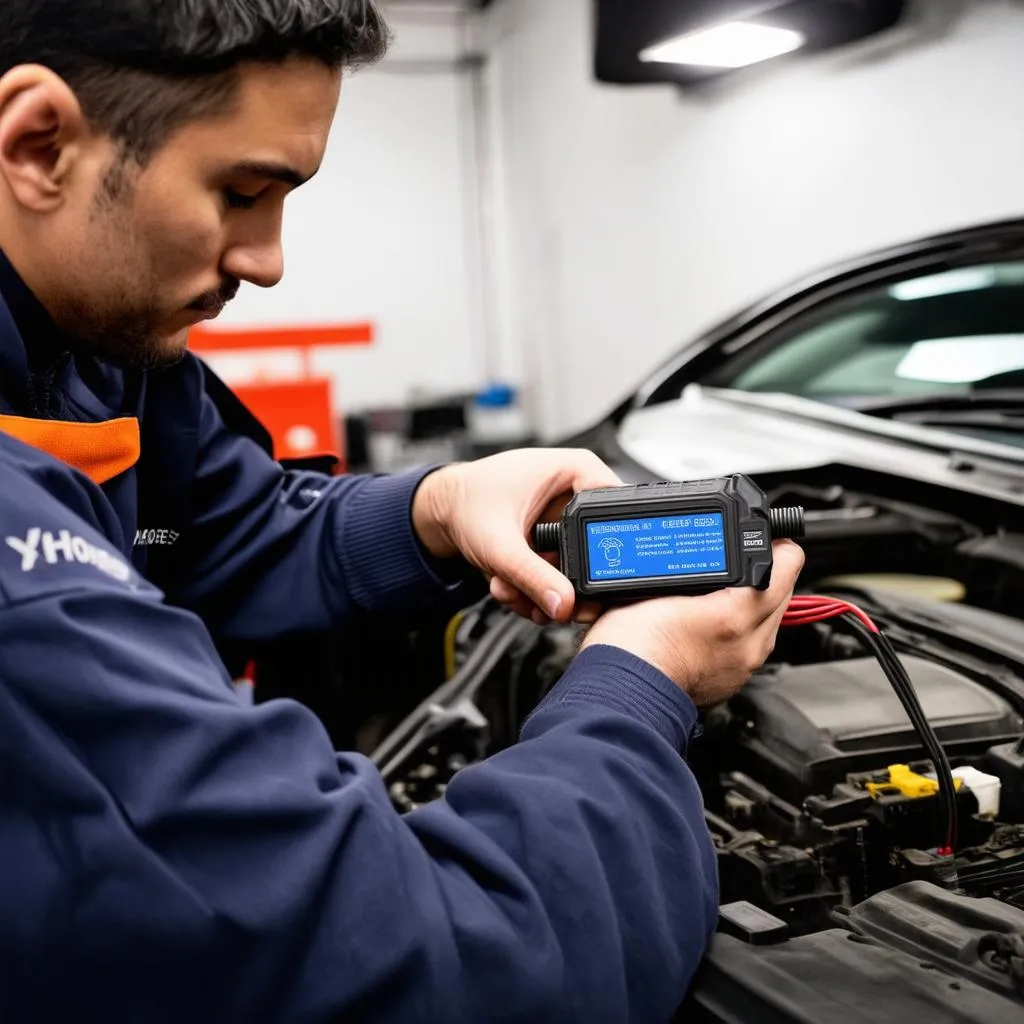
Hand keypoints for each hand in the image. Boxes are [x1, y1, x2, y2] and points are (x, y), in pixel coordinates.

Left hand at [412, 449, 621, 623]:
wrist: (441, 511)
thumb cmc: (466, 501)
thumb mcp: (500, 544)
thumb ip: (532, 576)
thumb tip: (564, 604)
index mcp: (577, 471)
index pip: (616, 515)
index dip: (604, 554)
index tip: (580, 584)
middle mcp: (577, 493)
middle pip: (597, 551)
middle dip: (561, 583)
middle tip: (538, 600)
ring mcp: (566, 521)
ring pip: (576, 570)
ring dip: (542, 590)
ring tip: (509, 588)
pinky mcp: (554, 543)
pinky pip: (559, 574)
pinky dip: (535, 588)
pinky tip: (510, 586)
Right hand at [580, 540, 804, 706]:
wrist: (619, 690)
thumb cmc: (631, 645)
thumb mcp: (654, 581)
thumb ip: (685, 561)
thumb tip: (695, 545)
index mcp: (737, 615)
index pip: (788, 562)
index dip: (773, 543)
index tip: (760, 536)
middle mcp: (749, 644)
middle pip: (782, 592)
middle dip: (761, 573)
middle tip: (732, 562)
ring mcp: (741, 666)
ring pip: (766, 621)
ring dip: (750, 604)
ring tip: (718, 593)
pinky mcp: (728, 682)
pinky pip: (746, 647)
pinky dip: (736, 633)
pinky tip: (707, 624)